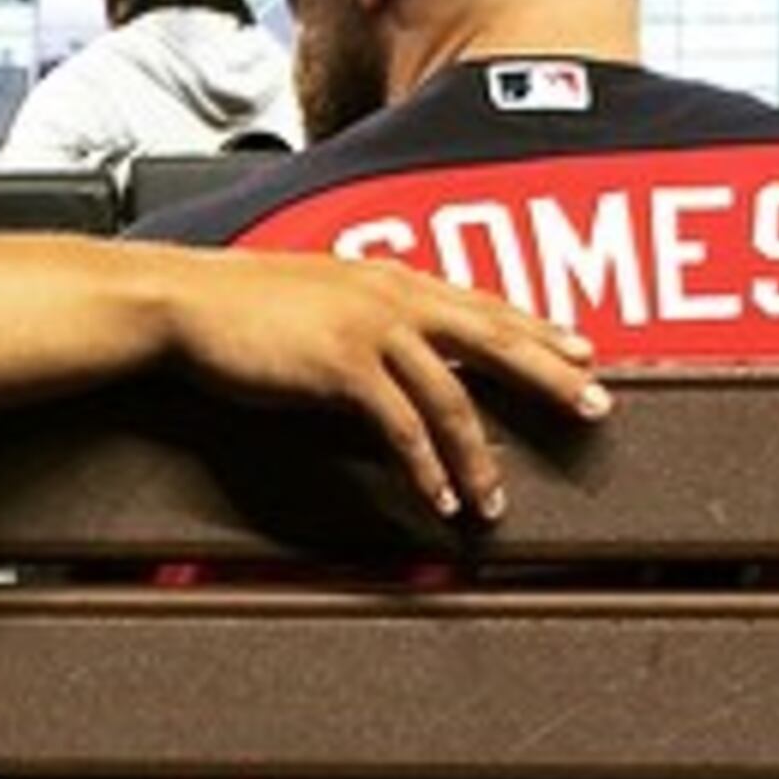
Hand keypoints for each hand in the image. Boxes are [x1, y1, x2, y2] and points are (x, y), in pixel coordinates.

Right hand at [147, 245, 607, 522]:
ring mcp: (370, 330)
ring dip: (480, 455)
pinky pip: (401, 426)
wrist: (182, 301)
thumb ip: (360, 314)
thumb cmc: (234, 303)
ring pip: (452, 397)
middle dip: (550, 373)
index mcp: (389, 279)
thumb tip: (386, 349)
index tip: (580, 349)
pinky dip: (426, 466)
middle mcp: (392, 297)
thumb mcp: (314, 297)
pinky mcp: (342, 367)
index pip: (481, 304)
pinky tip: (440, 496)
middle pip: (493, 339)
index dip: (536, 328)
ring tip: (495, 500)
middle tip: (596, 404)